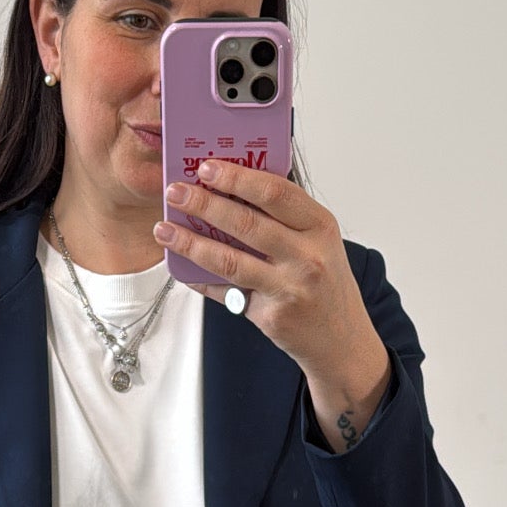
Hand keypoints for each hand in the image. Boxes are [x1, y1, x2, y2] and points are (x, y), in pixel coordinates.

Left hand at [153, 160, 389, 400]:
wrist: (342, 339)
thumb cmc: (325, 283)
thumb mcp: (318, 242)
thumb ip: (283, 218)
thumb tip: (229, 190)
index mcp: (320, 225)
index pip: (275, 192)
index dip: (238, 177)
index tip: (207, 167)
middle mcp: (308, 255)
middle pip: (247, 223)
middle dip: (204, 204)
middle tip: (175, 192)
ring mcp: (290, 287)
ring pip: (230, 259)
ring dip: (191, 243)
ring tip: (164, 230)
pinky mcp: (272, 314)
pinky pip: (227, 292)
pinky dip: (200, 279)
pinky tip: (181, 268)